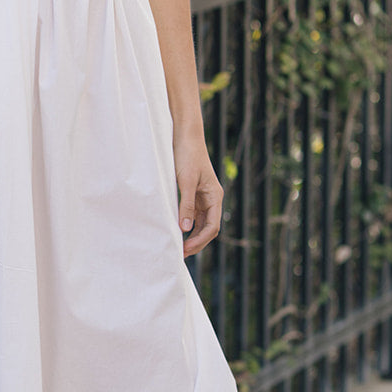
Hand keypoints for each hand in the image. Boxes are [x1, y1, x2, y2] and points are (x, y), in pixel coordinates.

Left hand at [174, 136, 222, 257]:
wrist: (184, 136)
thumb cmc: (187, 156)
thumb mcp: (186, 181)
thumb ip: (186, 205)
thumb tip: (186, 228)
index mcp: (215, 196)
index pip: (212, 226)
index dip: (199, 240)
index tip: (185, 249)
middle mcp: (212, 199)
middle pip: (208, 228)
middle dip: (196, 242)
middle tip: (180, 254)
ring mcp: (203, 197)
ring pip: (201, 223)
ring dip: (192, 236)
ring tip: (178, 247)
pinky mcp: (194, 193)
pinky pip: (193, 214)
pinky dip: (187, 225)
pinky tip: (176, 231)